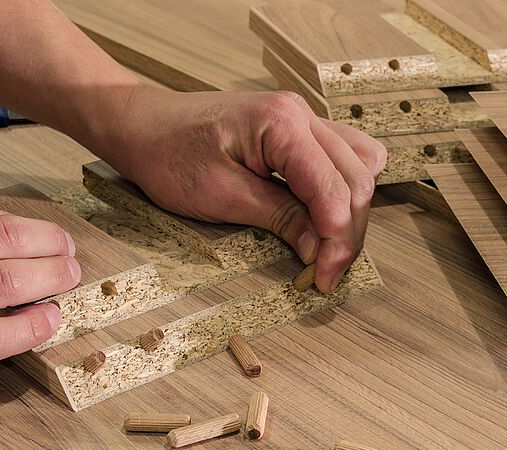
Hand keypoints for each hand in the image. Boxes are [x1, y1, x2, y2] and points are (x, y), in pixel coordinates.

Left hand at [104, 84, 386, 291]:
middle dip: (348, 233)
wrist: (145, 127)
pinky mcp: (299, 131)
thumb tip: (320, 249)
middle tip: (326, 276)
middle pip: (356, 180)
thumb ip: (279, 218)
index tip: (323, 279)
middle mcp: (302, 114)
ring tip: (328, 251)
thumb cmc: (170, 156)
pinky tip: (327, 217)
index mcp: (282, 124)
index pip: (334, 188)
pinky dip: (345, 190)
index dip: (337, 240)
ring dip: (352, 212)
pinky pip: (345, 157)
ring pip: (360, 167)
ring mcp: (304, 119)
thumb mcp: (221, 195)